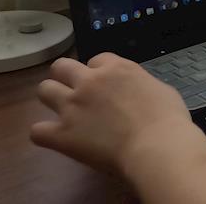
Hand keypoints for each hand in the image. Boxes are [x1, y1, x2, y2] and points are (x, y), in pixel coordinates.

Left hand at [30, 53, 204, 176]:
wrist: (156, 145)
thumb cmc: (168, 118)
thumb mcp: (159, 88)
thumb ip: (139, 84)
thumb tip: (135, 92)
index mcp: (116, 68)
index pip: (96, 60)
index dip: (99, 72)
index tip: (106, 86)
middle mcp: (89, 82)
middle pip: (61, 67)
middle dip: (66, 77)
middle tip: (76, 92)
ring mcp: (72, 106)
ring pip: (44, 90)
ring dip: (52, 98)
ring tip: (63, 112)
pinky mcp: (61, 134)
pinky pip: (37, 131)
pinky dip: (45, 134)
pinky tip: (57, 139)